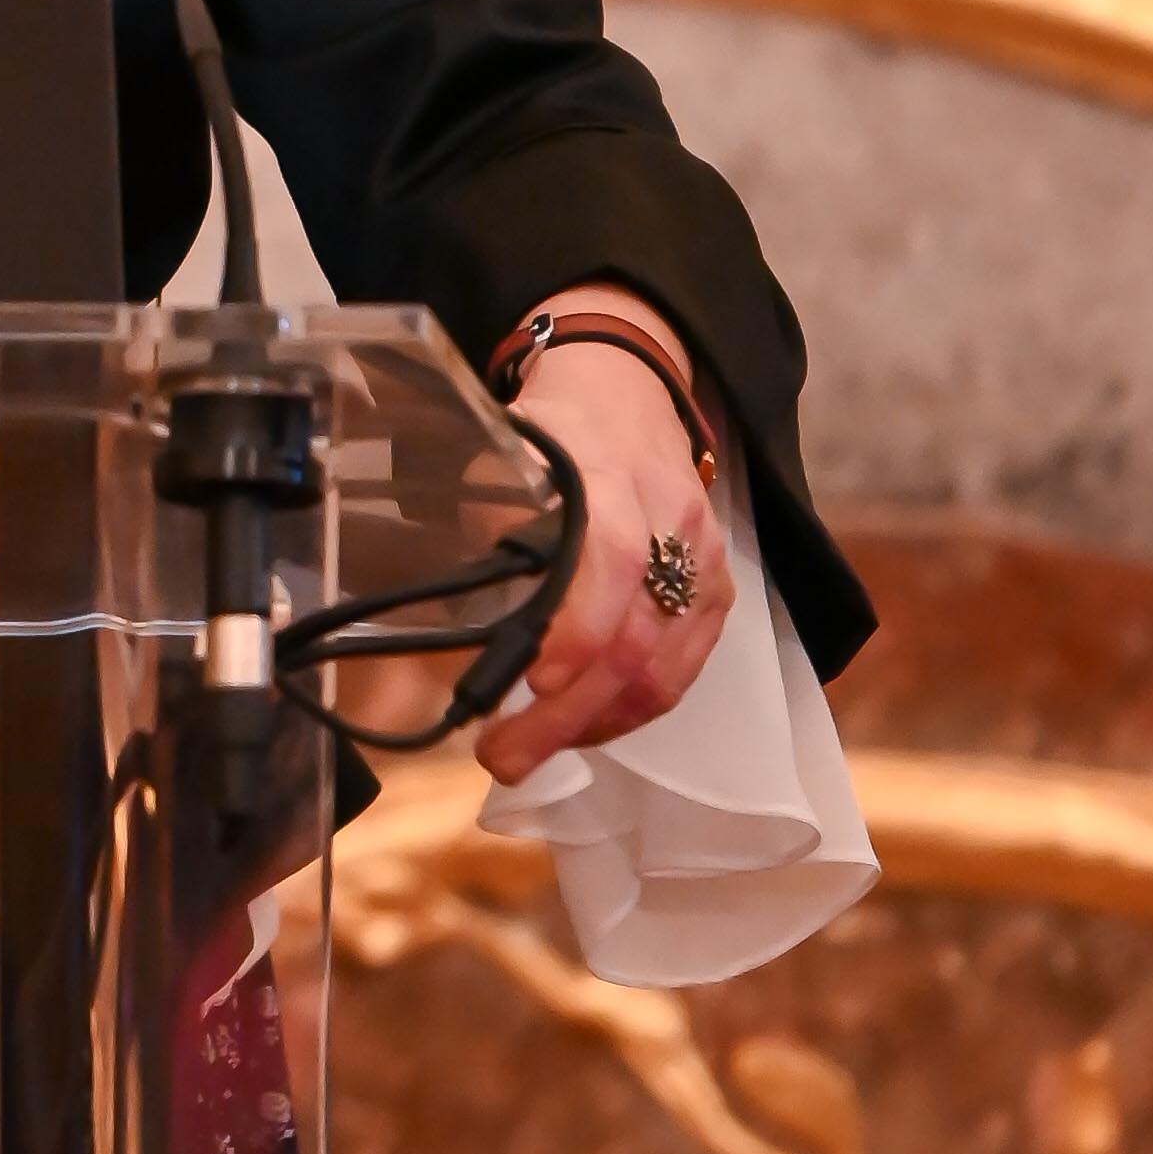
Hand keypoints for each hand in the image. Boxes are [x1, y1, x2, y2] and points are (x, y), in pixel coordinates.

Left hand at [474, 334, 730, 781]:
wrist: (629, 396)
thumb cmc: (555, 429)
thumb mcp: (507, 452)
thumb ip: (486, 521)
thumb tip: (433, 607)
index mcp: (612, 476)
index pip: (610, 560)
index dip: (577, 629)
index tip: (529, 682)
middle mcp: (671, 521)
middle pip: (635, 638)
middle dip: (565, 714)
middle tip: (502, 758)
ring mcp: (704, 560)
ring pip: (664, 670)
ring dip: (594, 725)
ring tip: (532, 752)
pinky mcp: (719, 591)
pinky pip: (683, 672)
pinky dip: (631, 712)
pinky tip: (584, 728)